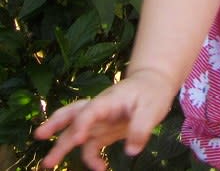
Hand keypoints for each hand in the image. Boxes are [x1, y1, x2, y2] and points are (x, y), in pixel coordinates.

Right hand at [34, 70, 175, 170]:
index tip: (79, 139)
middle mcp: (99, 110)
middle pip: (72, 115)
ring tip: (47, 164)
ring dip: (62, 146)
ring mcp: (100, 121)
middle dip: (55, 125)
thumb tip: (131, 151)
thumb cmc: (152, 92)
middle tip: (38, 135)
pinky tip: (101, 168)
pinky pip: (91, 146)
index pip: (90, 110)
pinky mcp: (104, 131)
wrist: (154, 85)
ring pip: (75, 132)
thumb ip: (141, 127)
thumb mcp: (152, 108)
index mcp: (108, 100)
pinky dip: (91, 158)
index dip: (83, 124)